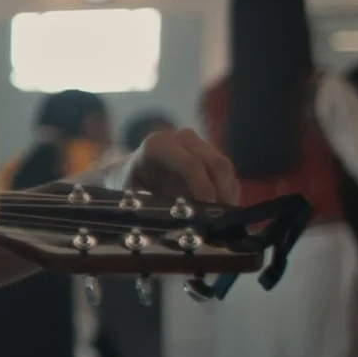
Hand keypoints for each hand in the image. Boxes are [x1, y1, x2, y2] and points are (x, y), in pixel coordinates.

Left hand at [118, 128, 239, 206]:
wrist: (132, 174)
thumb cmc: (129, 186)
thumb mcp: (129, 195)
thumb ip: (148, 202)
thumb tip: (172, 215)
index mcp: (158, 144)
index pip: (191, 164)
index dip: (203, 187)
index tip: (207, 209)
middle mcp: (182, 138)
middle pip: (216, 163)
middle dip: (222, 192)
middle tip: (223, 218)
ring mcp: (199, 144)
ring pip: (226, 169)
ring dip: (228, 194)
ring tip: (223, 218)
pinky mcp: (210, 155)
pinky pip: (228, 174)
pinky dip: (229, 193)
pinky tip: (222, 211)